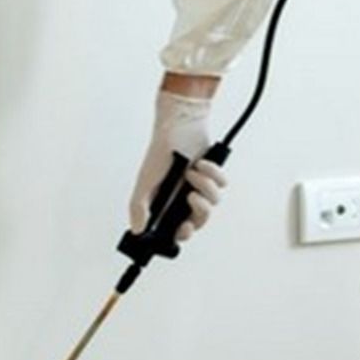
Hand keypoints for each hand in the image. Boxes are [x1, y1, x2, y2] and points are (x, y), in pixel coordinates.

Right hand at [132, 90, 227, 243]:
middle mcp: (183, 198)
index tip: (184, 229)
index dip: (182, 234)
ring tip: (192, 171)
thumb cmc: (160, 151)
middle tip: (192, 197)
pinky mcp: (213, 175)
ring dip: (204, 186)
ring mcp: (199, 187)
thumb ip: (139, 206)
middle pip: (199, 221)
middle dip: (199, 211)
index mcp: (167, 203)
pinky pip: (222, 185)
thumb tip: (136, 230)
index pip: (176, 230)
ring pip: (213, 203)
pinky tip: (201, 162)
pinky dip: (213, 173)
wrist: (180, 125)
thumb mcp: (146, 180)